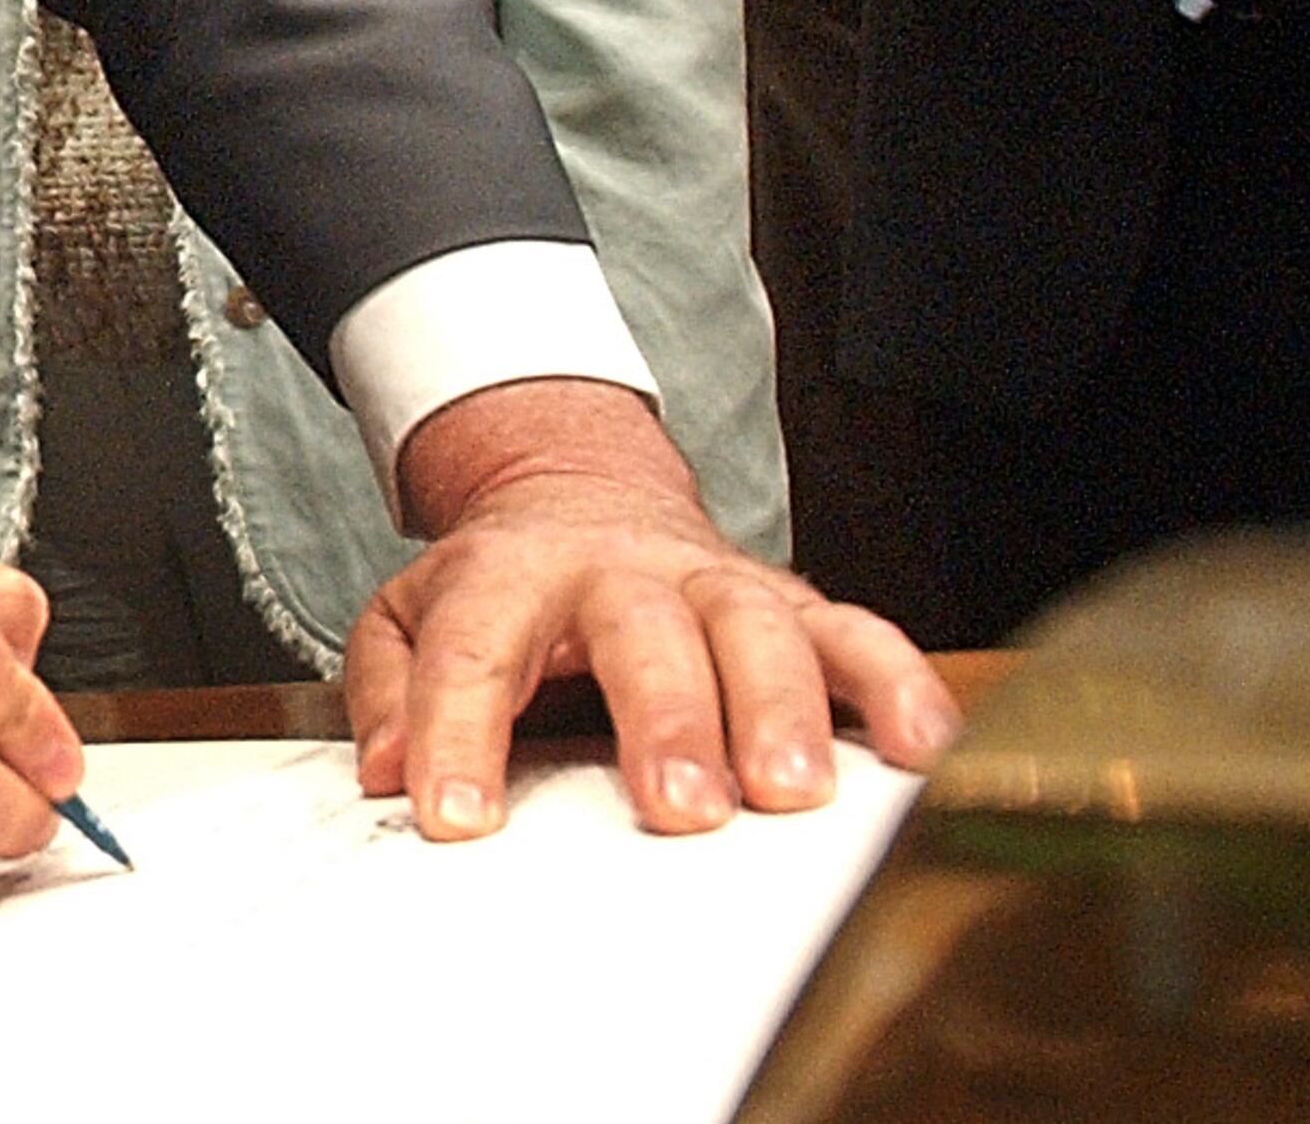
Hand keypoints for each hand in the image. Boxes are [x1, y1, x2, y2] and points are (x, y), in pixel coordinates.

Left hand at [349, 379, 959, 841]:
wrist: (578, 491)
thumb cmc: (503, 587)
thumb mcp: (410, 615)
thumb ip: (389, 687)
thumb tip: (388, 764)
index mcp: (510, 574)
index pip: (475, 649)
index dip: (459, 732)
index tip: (457, 818)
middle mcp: (619, 572)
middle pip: (643, 632)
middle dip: (665, 720)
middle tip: (679, 809)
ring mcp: (715, 584)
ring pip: (757, 630)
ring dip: (780, 711)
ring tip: (791, 793)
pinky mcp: (792, 605)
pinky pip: (856, 636)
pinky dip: (897, 687)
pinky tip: (921, 749)